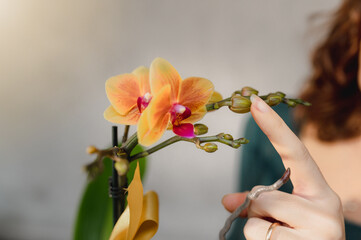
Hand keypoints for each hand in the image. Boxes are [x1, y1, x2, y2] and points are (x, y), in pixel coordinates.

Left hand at [222, 95, 344, 239]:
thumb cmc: (302, 239)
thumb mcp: (284, 217)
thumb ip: (258, 203)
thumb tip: (228, 200)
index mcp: (319, 191)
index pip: (296, 152)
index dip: (274, 126)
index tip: (256, 102)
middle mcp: (326, 204)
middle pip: (265, 194)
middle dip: (256, 210)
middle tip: (275, 226)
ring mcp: (320, 227)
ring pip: (258, 218)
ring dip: (259, 230)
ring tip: (283, 239)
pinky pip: (259, 236)